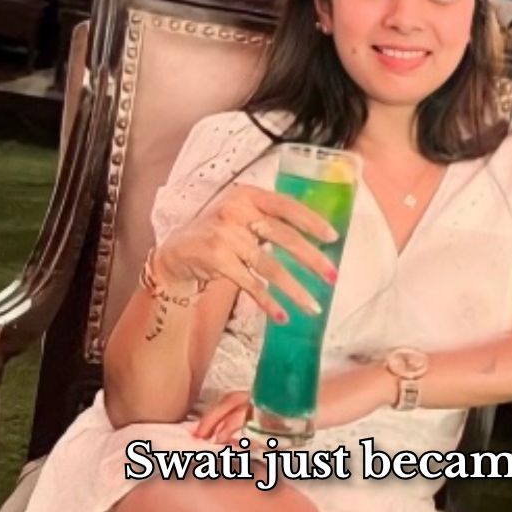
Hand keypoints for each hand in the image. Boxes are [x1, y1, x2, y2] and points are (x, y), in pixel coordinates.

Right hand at [154, 183, 339, 321]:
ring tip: (314, 306)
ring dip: (295, 289)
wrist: (177, 252)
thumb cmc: (219, 233)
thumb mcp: (241, 214)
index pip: (286, 205)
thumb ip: (269, 218)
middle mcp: (236, 211)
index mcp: (248, 195)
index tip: (333, 238)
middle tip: (333, 276)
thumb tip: (314, 235)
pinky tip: (283, 315)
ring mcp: (226, 236)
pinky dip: (268, 302)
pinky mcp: (217, 260)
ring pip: (269, 265)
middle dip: (312, 259)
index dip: (312, 221)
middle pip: (283, 236)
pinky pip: (250, 283)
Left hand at [192, 365, 391, 443]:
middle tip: (198, 439)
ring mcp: (291, 400)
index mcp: (275, 390)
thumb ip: (284, 418)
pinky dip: (261, 437)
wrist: (366, 386)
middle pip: (236, 401)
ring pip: (251, 411)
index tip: (201, 431)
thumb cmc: (338, 397)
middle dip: (214, 420)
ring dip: (230, 427)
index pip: (237, 398)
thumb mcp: (305, 409)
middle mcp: (278, 392)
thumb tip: (262, 437)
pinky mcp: (307, 410)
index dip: (216, 413)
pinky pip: (278, 425)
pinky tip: (250, 448)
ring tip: (216, 443)